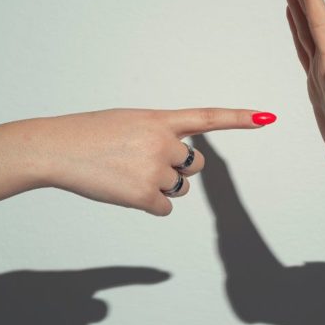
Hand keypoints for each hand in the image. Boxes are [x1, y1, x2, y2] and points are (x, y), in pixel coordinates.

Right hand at [29, 108, 275, 214]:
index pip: (208, 118)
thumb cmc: (89, 134)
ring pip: (178, 189)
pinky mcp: (144, 195)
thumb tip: (178, 164)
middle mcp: (163, 142)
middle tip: (142, 163)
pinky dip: (148, 204)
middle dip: (177, 169)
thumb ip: (158, 134)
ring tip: (126, 174)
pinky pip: (164, 208)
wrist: (56, 148)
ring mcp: (154, 169)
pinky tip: (123, 190)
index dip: (240, 118)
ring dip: (159, 187)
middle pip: (194, 166)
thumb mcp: (129, 122)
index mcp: (160, 119)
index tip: (268, 117)